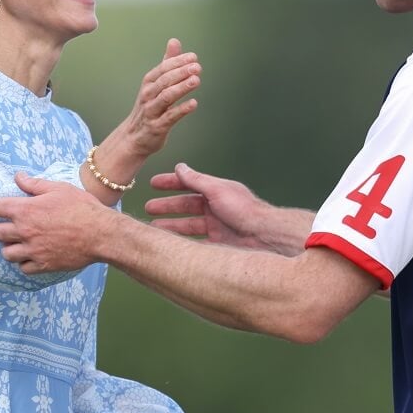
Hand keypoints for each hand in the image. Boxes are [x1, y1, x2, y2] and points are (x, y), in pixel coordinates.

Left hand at [0, 173, 115, 272]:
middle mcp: (24, 231)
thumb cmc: (81, 207)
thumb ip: (35, 184)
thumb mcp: (59, 188)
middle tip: (3, 227)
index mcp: (25, 210)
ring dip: (8, 247)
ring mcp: (32, 250)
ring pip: (7, 253)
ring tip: (15, 244)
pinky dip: (23, 263)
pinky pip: (23, 268)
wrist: (100, 233)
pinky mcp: (43, 264)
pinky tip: (29, 257)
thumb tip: (18, 177)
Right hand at [117, 38, 200, 158]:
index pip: (163, 68)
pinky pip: (170, 117)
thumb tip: (174, 41)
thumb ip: (167, 63)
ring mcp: (152, 111)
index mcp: (149, 83)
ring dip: (181, 88)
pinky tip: (194, 104)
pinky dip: (181, 109)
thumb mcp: (156, 84)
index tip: (193, 57)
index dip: (178, 62)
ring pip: (166, 97)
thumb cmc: (149, 107)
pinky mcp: (157, 127)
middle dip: (181, 72)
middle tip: (197, 67)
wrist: (133, 137)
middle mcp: (148, 95)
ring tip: (196, 80)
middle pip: (165, 81)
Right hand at [146, 163, 269, 248]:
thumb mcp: (217, 190)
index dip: (171, 183)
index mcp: (216, 192)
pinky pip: (196, 244)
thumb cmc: (244, 210)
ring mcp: (217, 227)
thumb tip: (180, 166)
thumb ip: (196, 180)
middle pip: (186, 206)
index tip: (153, 184)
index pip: (189, 185)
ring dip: (171, 226)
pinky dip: (183, 245)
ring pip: (188, 226)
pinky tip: (170, 245)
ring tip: (153, 228)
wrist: (264, 236)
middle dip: (167, 206)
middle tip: (148, 208)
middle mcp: (216, 209)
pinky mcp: (219, 245)